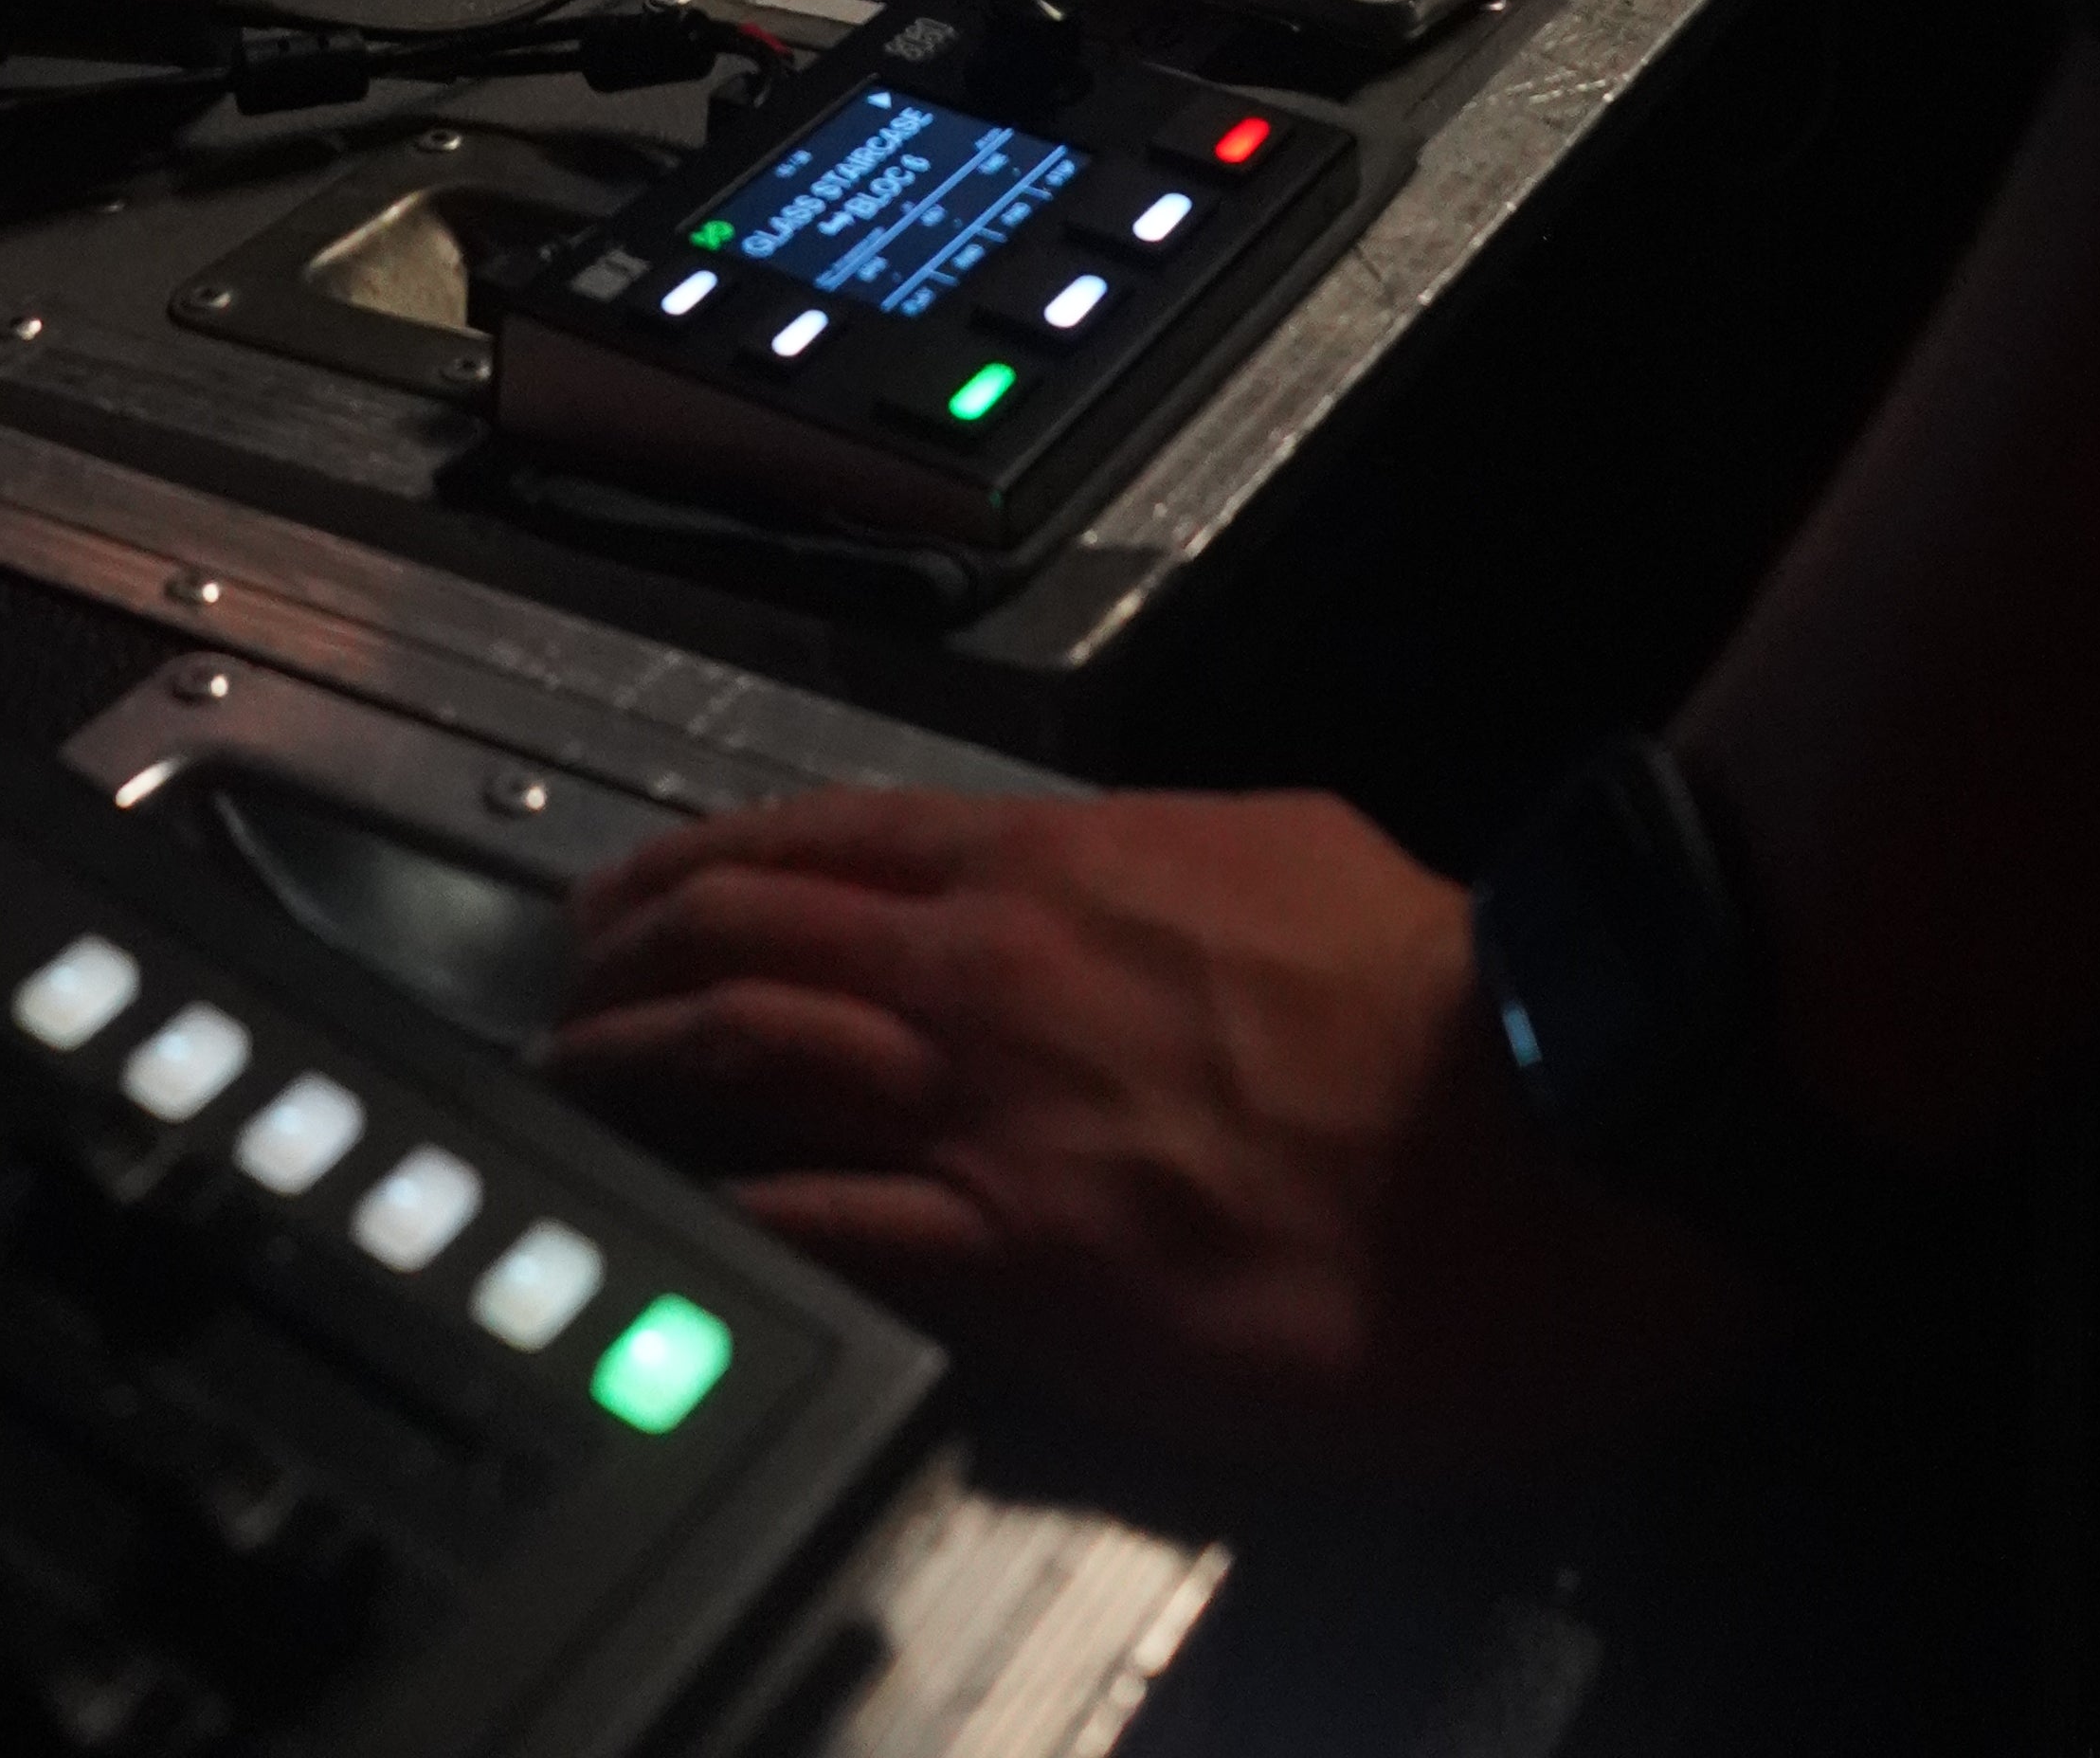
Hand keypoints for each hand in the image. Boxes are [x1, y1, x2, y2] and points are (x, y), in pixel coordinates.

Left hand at [549, 781, 1758, 1475]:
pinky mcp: (1019, 1259)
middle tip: (568, 994)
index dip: (705, 863)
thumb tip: (1125, 880)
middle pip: (746, 937)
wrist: (1532, 1122)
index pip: (827, 840)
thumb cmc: (1439, 996)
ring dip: (638, 1074)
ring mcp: (993, 1112)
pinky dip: (727, 1220)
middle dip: (629, 963)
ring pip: (746, 1060)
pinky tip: (678, 1229)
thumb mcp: (1283, 856)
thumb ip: (1165, 866)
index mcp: (1061, 866)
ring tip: (576, 1092)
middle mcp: (995, 969)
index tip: (634, 891)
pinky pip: (821, 1227)